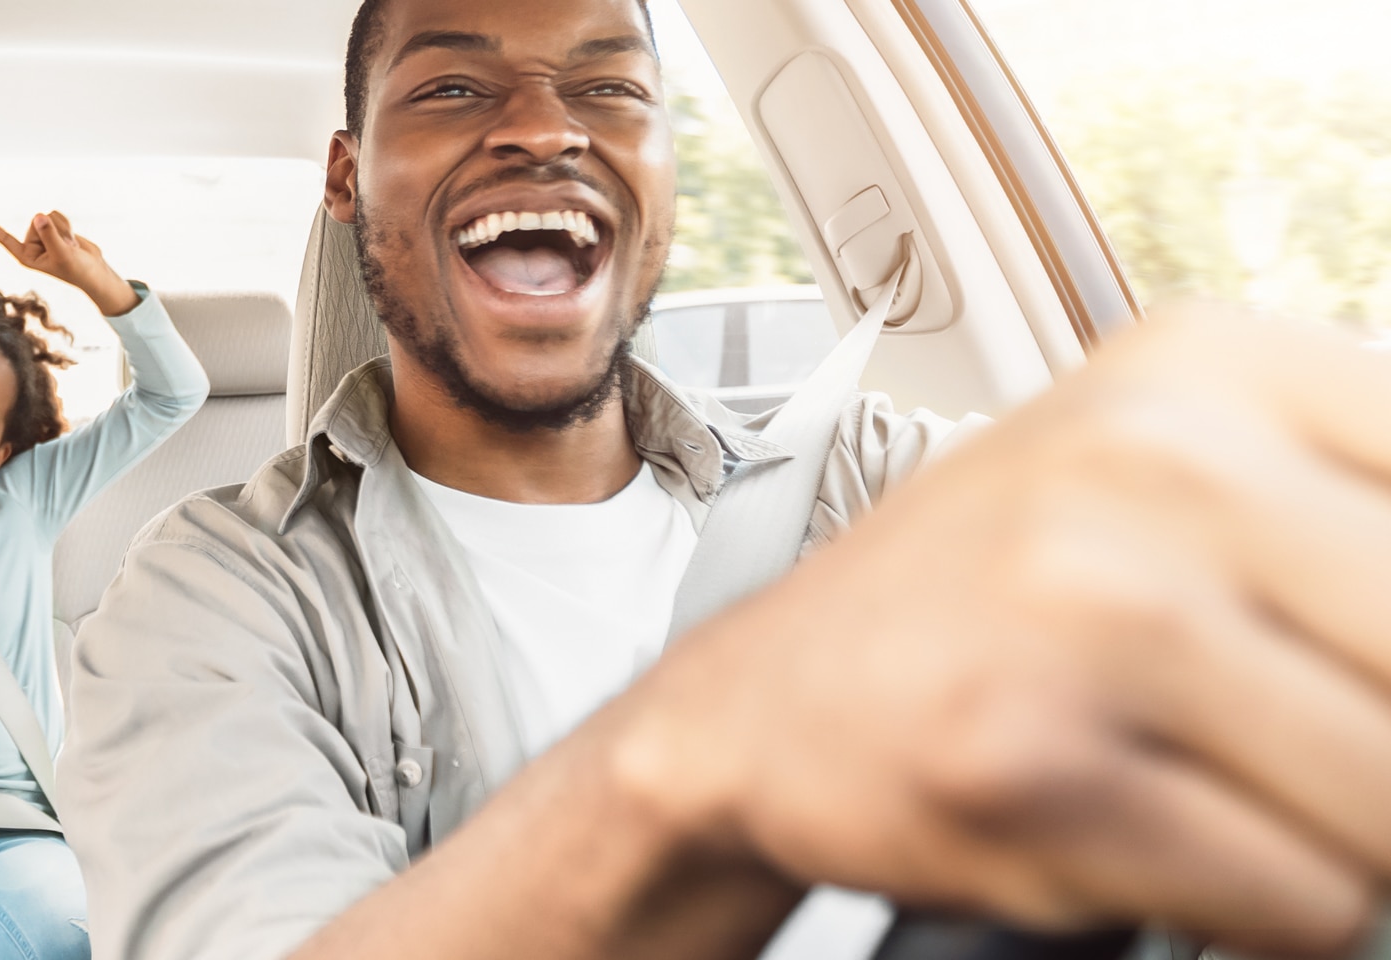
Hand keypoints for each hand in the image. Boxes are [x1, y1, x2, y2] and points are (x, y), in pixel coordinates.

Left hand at [0, 210, 140, 315]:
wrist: (94, 272)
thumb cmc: (77, 270)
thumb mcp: (62, 254)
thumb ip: (50, 234)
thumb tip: (38, 215)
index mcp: (26, 256)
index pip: (5, 239)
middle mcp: (32, 245)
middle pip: (35, 221)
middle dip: (54, 230)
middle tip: (65, 248)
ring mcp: (43, 236)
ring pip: (47, 216)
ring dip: (63, 228)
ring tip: (70, 246)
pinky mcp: (55, 229)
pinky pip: (57, 215)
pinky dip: (68, 225)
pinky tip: (73, 240)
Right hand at [614, 310, 1390, 955]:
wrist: (757, 704)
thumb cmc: (990, 601)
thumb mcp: (1175, 477)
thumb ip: (1352, 522)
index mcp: (1216, 367)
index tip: (1357, 668)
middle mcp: (1157, 462)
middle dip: (1385, 754)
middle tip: (1299, 749)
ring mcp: (1086, 608)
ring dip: (1335, 842)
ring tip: (1222, 796)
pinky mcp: (1029, 761)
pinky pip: (1294, 900)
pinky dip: (1254, 910)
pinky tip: (1150, 840)